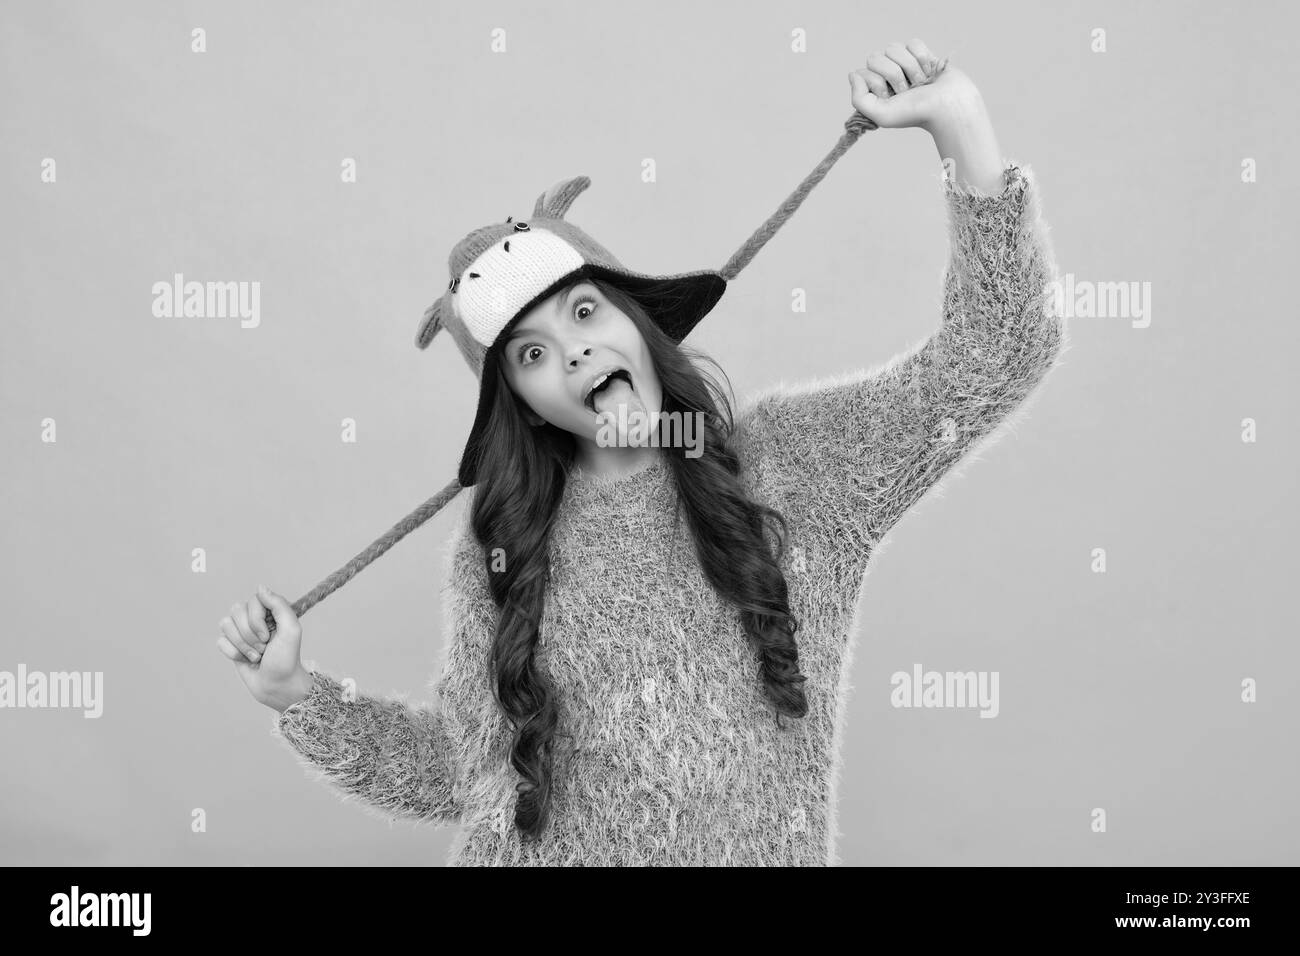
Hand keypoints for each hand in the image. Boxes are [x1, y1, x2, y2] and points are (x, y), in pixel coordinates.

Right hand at [215, 585, 310, 711]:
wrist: (276, 685)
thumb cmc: (287, 659)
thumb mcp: (291, 630)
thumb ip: (279, 605)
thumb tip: (260, 587)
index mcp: (270, 611)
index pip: (253, 600)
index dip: (257, 619)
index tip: (268, 636)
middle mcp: (254, 618)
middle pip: (236, 610)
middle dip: (249, 634)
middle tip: (264, 647)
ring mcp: (241, 631)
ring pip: (225, 624)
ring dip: (243, 645)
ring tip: (257, 656)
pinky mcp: (231, 645)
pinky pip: (220, 641)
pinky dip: (233, 653)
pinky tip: (246, 660)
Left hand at [847, 39, 980, 129]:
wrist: (947, 106)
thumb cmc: (916, 113)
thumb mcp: (881, 114)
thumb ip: (859, 98)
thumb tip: (853, 73)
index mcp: (876, 89)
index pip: (863, 72)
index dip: (876, 83)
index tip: (889, 97)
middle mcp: (887, 75)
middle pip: (875, 57)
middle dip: (892, 74)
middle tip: (906, 91)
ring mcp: (904, 64)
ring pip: (893, 47)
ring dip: (909, 67)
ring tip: (920, 83)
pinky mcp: (921, 54)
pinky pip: (913, 43)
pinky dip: (922, 57)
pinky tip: (930, 72)